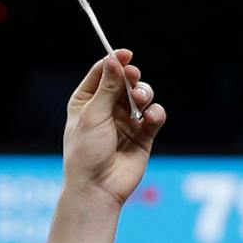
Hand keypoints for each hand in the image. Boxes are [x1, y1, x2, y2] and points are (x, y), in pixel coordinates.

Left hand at [62, 48, 166, 209]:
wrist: (97, 188)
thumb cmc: (86, 153)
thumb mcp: (93, 115)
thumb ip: (107, 87)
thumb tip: (114, 59)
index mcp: (86, 101)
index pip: (103, 73)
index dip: (114, 61)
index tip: (125, 54)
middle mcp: (106, 109)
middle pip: (125, 81)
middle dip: (132, 77)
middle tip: (133, 78)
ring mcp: (126, 121)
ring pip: (142, 95)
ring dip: (144, 94)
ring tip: (140, 101)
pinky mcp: (143, 135)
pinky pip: (155, 116)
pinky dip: (155, 113)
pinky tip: (150, 118)